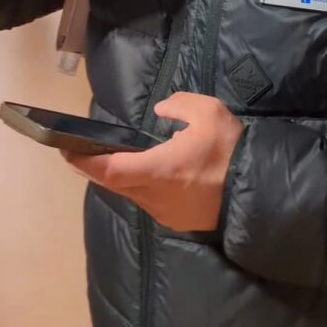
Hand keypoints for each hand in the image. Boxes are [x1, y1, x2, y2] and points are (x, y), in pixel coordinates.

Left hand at [62, 92, 244, 232]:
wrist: (260, 192)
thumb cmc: (231, 151)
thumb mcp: (208, 113)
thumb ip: (179, 105)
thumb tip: (161, 111)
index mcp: (159, 169)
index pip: (110, 170)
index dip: (84, 162)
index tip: (66, 150)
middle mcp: (155, 196)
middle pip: (114, 184)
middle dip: (94, 169)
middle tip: (80, 152)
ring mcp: (165, 213)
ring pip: (132, 194)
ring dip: (120, 178)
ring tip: (116, 158)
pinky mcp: (177, 221)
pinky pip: (149, 202)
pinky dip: (141, 187)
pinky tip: (150, 173)